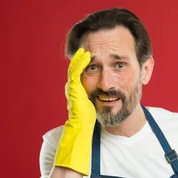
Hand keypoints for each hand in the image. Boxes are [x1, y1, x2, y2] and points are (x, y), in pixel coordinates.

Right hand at [54, 48, 96, 174]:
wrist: (82, 128)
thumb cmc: (88, 120)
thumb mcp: (93, 104)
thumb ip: (95, 97)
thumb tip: (106, 95)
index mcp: (77, 91)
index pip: (80, 74)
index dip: (84, 64)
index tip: (91, 55)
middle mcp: (72, 88)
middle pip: (76, 69)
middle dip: (81, 58)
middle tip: (86, 48)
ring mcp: (72, 88)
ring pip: (74, 68)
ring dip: (80, 57)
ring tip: (86, 48)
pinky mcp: (74, 89)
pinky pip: (76, 71)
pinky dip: (80, 62)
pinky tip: (86, 55)